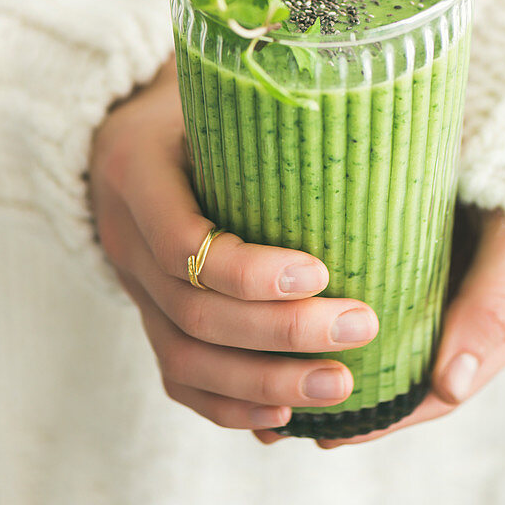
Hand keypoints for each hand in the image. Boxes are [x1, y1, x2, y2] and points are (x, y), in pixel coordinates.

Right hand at [88, 55, 378, 431]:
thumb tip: (382, 125)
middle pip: (194, 311)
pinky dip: (232, 404)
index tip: (322, 269)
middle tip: (361, 326)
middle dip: (281, 332)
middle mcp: (123, 234)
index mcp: (137, 170)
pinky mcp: (147, 316)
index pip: (181, 242)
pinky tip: (287, 415)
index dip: (250, 271)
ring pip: (185, 359)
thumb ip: (272, 111)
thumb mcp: (217, 89)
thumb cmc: (194, 102)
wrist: (122, 132)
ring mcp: (131, 284)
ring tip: (342, 385)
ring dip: (266, 382)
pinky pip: (178, 378)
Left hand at [255, 209, 504, 447]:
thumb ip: (493, 305)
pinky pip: (385, 277)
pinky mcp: (425, 235)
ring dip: (343, 348)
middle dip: (354, 393)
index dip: (388, 415)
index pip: (440, 388)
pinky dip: (347, 295)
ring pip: (394, 325)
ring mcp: (449, 269)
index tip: (333, 432)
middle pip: (409, 366)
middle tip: (286, 415)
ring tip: (278, 369)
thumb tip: (452, 386)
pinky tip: (302, 304)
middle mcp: (474, 304)